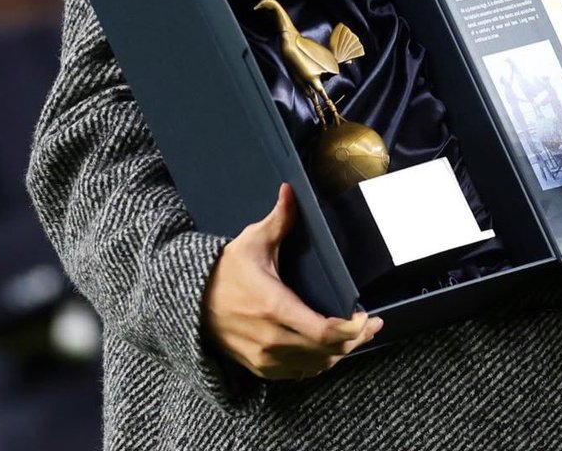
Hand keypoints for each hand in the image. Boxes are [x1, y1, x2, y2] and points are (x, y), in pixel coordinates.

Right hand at [203, 183, 382, 379]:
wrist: (189, 303)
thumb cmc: (224, 270)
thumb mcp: (252, 240)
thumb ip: (279, 218)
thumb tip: (292, 189)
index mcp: (274, 307)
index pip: (324, 331)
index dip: (352, 328)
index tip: (366, 314)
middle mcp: (272, 339)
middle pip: (328, 352)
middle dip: (356, 339)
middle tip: (372, 324)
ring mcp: (266, 358)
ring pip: (317, 365)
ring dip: (341, 353)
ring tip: (359, 335)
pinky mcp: (261, 368)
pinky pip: (300, 372)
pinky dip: (320, 362)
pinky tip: (330, 349)